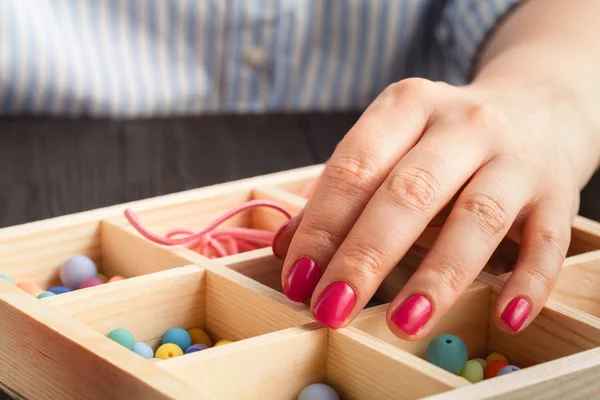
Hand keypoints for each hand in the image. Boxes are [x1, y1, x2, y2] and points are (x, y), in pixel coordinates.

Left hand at [272, 77, 599, 338]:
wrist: (539, 104)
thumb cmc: (447, 136)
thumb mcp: (392, 144)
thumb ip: (342, 191)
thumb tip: (287, 246)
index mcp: (408, 105)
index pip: (354, 167)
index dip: (321, 226)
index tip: (297, 278)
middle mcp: (462, 124)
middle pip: (409, 193)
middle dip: (365, 256)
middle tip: (331, 307)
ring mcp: (515, 156)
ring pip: (476, 216)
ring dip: (438, 275)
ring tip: (403, 322)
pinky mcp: (558, 192)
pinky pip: (547, 240)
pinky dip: (528, 280)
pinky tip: (506, 317)